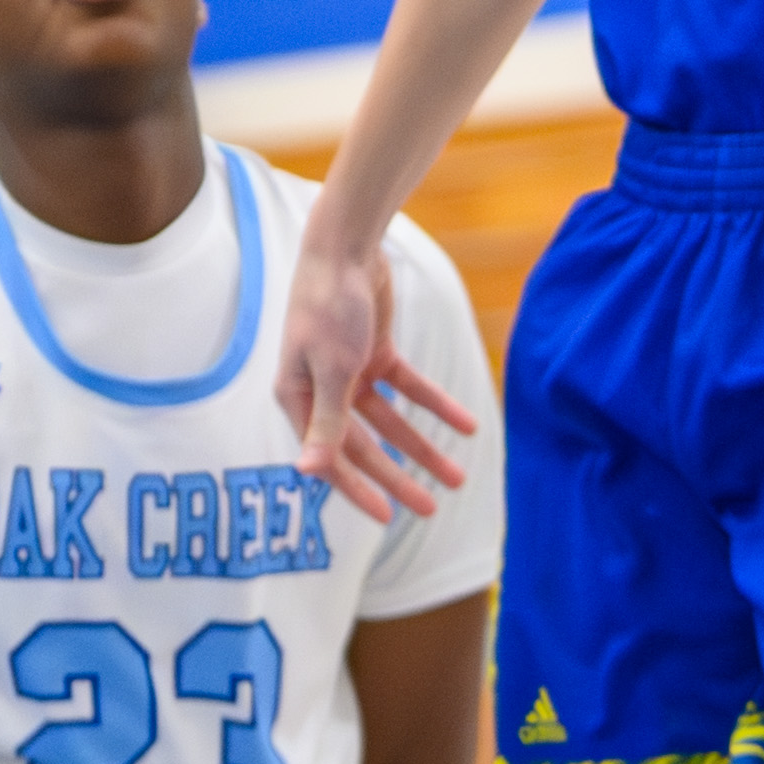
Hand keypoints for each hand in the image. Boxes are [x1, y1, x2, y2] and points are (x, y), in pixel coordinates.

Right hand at [275, 216, 480, 528]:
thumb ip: (326, 421)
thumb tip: (308, 471)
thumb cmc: (328, 305)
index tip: (389, 517)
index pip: (331, 457)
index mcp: (297, 400)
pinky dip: (436, 406)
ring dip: (423, 448)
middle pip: (364, 446)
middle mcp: (320, 392)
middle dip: (399, 478)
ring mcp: (348, 373)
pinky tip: (466, 427)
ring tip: (456, 478)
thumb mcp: (331, 369)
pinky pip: (408, 389)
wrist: (345, 246)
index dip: (359, 489)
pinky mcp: (374, 353)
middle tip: (431, 509)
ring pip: (390, 423)